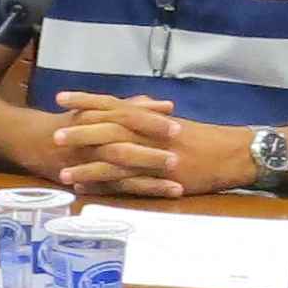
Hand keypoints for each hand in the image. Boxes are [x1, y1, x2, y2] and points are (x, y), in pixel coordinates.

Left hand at [45, 92, 244, 198]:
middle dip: (80, 131)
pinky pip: (128, 183)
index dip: (86, 100)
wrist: (232, 153)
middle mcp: (149, 134)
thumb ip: (147, 116)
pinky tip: (87, 190)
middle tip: (55, 134)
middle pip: (109, 129)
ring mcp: (154, 156)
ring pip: (114, 158)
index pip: (113, 104)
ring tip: (62, 171)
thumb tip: (127, 108)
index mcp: (150, 118)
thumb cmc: (204, 138)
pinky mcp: (160, 178)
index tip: (61, 97)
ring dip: (87, 164)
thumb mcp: (173, 122)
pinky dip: (105, 186)